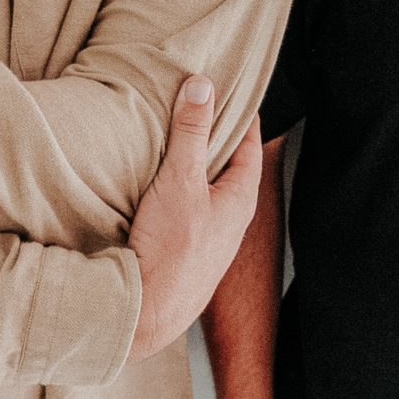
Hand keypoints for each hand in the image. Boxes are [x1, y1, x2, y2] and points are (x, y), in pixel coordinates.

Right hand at [128, 78, 262, 359]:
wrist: (149, 313)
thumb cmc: (172, 249)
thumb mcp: (180, 181)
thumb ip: (190, 133)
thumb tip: (202, 85)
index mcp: (241, 199)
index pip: (250, 145)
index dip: (239, 115)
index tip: (228, 91)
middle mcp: (232, 220)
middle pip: (228, 168)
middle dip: (213, 139)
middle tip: (196, 109)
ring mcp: (210, 239)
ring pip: (207, 192)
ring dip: (193, 168)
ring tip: (172, 142)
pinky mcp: (187, 253)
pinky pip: (189, 211)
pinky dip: (178, 192)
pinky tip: (156, 188)